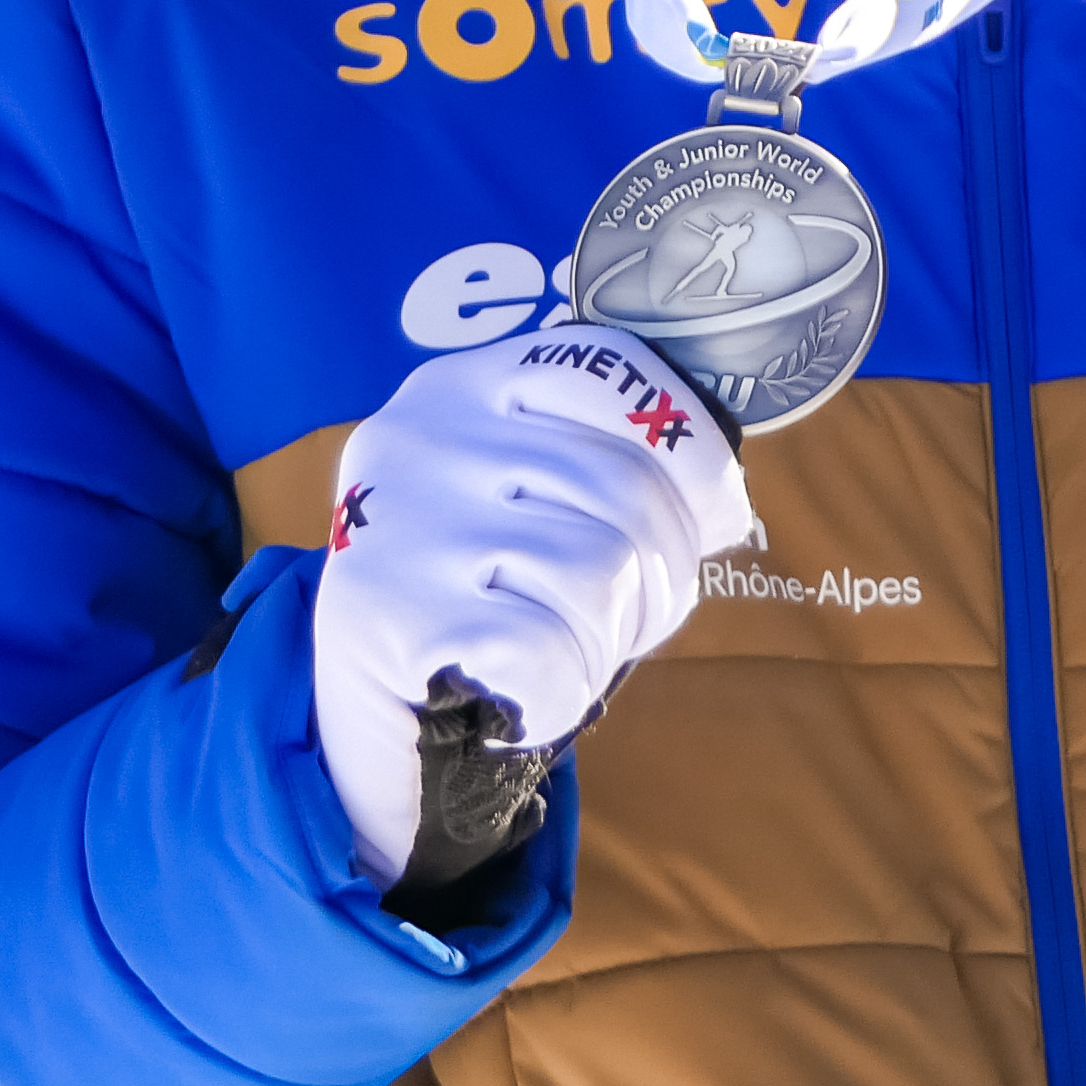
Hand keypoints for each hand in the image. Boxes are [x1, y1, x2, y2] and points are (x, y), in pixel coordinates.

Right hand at [311, 326, 756, 893]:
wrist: (364, 714)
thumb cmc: (475, 598)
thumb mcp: (525, 501)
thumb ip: (603, 465)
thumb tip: (722, 499)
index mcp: (461, 386)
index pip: (612, 371)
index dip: (690, 451)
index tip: (709, 517)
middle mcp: (422, 433)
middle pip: (624, 484)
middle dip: (665, 571)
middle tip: (635, 618)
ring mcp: (401, 519)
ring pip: (600, 568)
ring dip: (609, 638)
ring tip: (568, 651)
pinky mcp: (390, 613)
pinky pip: (546, 650)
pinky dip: (560, 691)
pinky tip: (523, 694)